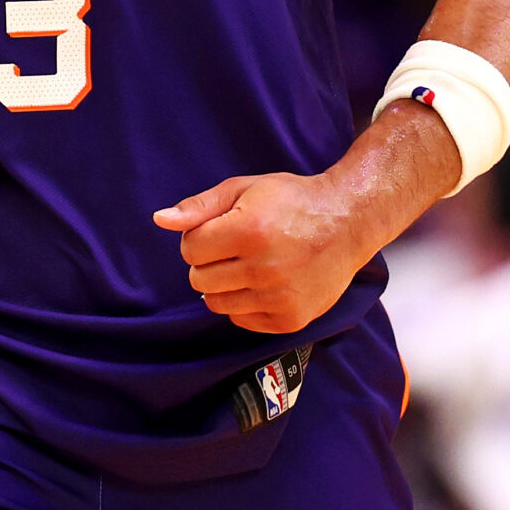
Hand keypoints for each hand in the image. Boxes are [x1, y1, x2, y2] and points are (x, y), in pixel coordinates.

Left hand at [155, 172, 377, 334]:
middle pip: (199, 279)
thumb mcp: (245, 189)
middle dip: (210, 262)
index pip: (190, 249)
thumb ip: (200, 206)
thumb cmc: (293, 201)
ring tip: (251, 264)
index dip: (201, 237)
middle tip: (237, 247)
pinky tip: (267, 282)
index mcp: (250, 231)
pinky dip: (246, 303)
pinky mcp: (290, 319)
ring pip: (216, 303)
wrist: (349, 221)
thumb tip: (160, 220)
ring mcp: (279, 298)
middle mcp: (264, 268)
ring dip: (225, 284)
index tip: (222, 228)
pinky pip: (242, 319)